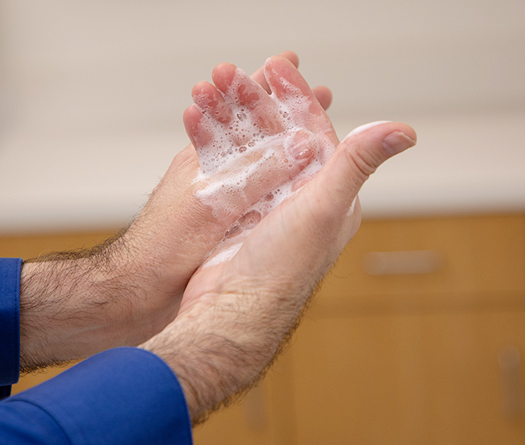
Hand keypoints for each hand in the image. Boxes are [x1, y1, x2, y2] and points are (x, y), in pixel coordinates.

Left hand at [19, 52, 332, 370]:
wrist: (135, 289)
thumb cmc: (160, 246)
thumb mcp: (212, 204)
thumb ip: (255, 173)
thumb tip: (301, 146)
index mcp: (207, 158)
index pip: (242, 108)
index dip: (268, 84)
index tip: (291, 63)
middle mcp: (214, 172)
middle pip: (255, 130)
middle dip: (282, 109)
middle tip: (311, 91)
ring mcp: (218, 196)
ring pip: (257, 160)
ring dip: (282, 142)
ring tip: (308, 130)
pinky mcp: (220, 222)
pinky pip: (254, 191)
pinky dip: (275, 179)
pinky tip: (288, 183)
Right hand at [142, 57, 415, 422]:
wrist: (230, 310)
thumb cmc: (280, 268)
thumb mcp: (324, 209)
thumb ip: (355, 164)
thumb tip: (405, 131)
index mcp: (330, 196)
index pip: (317, 134)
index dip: (298, 98)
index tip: (278, 67)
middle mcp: (300, 200)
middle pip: (281, 137)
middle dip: (260, 103)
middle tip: (237, 74)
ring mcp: (266, 208)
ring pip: (253, 150)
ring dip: (235, 120)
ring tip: (215, 92)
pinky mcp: (236, 216)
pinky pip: (229, 170)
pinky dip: (216, 145)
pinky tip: (202, 125)